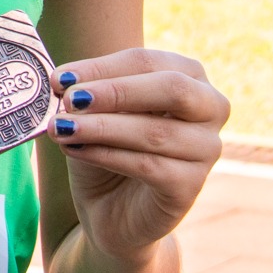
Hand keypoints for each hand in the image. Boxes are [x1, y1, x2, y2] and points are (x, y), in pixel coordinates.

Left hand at [48, 48, 227, 263]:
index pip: (147, 62)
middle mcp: (210, 108)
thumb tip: (64, 81)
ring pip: (155, 132)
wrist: (111, 210)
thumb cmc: (107, 147)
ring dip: (102, 127)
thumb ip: (87, 94)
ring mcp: (206, 149)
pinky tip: (75, 149)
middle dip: (116, 92)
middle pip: (171, 88)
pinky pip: (148, 166)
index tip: (62, 77)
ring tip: (62, 127)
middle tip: (71, 98)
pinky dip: (106, 155)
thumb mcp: (96, 113)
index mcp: (190, 76)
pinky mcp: (190, 186)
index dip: (103, 67)